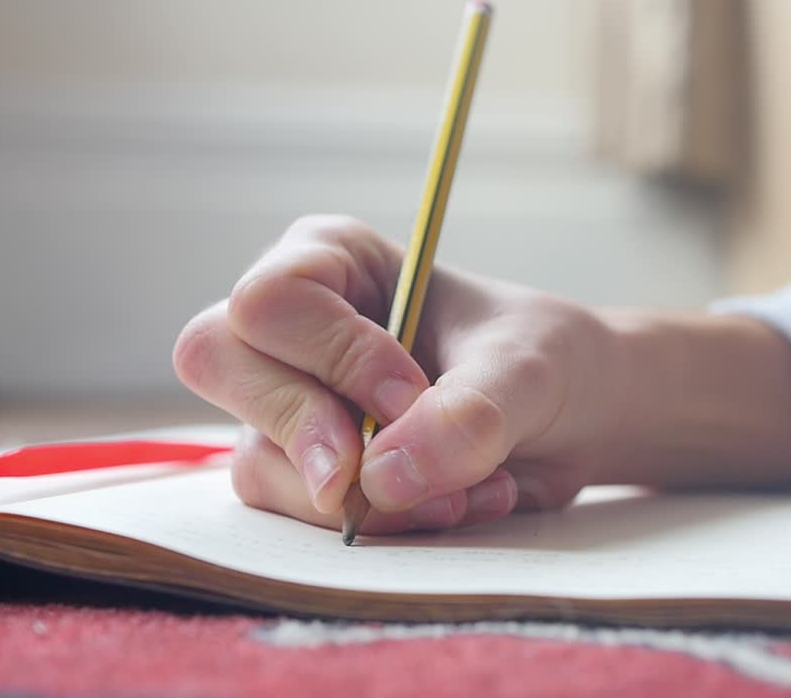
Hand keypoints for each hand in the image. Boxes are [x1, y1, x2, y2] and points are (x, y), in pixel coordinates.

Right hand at [173, 215, 617, 534]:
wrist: (571, 420)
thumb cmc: (543, 360)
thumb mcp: (527, 371)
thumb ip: (468, 412)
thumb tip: (381, 478)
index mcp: (332, 261)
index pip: (272, 301)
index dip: (334, 356)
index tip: (412, 393)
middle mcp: (290, 329)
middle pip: (218, 363)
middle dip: (309, 432)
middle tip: (394, 474)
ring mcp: (286, 404)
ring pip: (257, 461)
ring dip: (367, 501)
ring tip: (468, 493)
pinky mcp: (302, 474)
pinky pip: (299, 515)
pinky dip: (380, 528)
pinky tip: (454, 507)